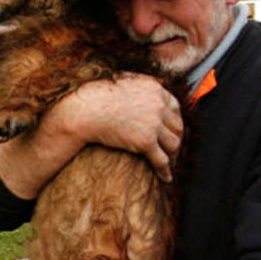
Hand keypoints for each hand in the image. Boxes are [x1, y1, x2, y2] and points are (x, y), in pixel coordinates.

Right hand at [57, 74, 182, 182]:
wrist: (83, 110)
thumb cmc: (96, 95)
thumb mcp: (123, 80)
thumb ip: (139, 82)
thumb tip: (144, 84)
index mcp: (155, 89)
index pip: (175, 107)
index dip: (174, 121)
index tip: (171, 130)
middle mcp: (158, 105)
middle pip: (177, 126)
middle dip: (176, 139)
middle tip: (173, 151)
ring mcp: (153, 123)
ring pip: (173, 144)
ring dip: (173, 156)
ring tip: (169, 164)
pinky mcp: (145, 141)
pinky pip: (162, 160)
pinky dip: (166, 171)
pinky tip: (166, 178)